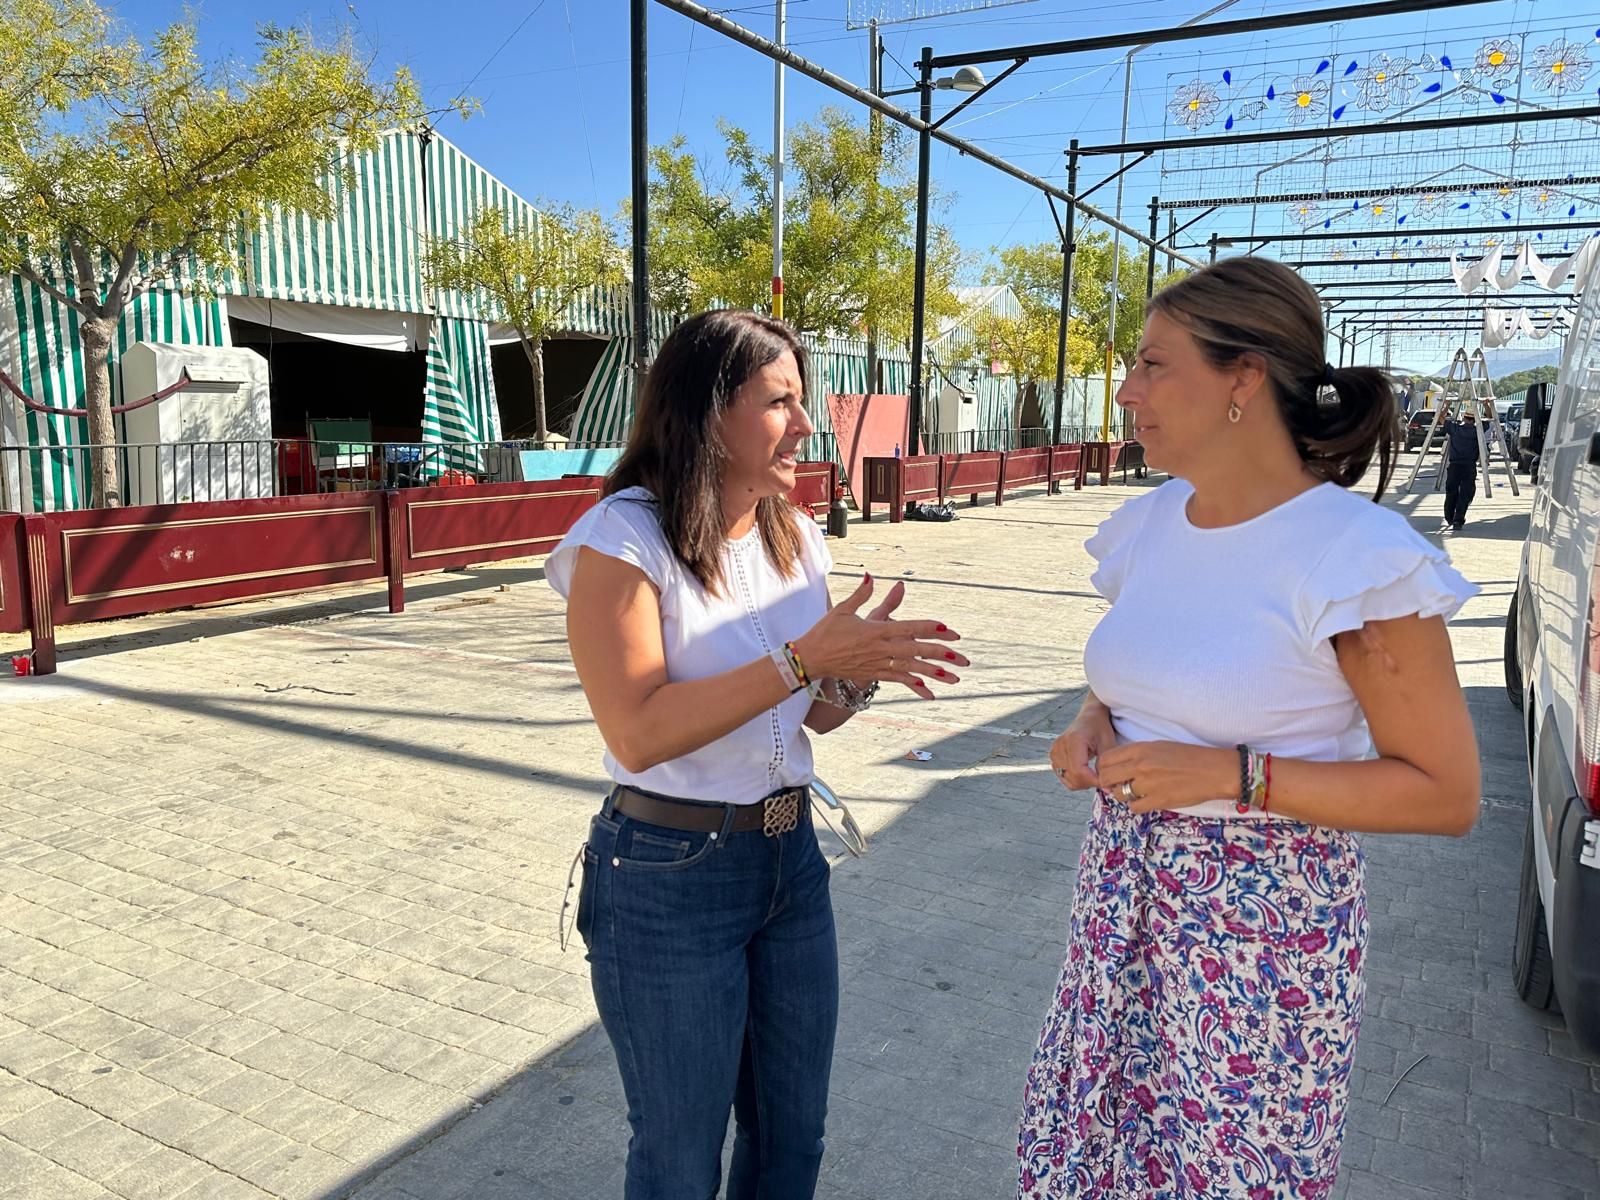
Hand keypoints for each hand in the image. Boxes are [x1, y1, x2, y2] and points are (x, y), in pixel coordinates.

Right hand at [793, 574, 966, 699]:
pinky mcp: (873, 674)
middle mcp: (880, 649)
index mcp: (875, 630)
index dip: (929, 628)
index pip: (908, 628)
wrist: (810, 659)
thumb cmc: (825, 632)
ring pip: (911, 669)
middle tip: (962, 657)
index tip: (948, 629)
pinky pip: (898, 680)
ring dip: (935, 673)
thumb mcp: (843, 609)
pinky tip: (929, 692)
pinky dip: (914, 685)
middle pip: (916, 650)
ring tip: (955, 678)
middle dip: (941, 653)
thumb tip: (871, 576)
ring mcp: (878, 664)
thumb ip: (861, 594)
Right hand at [1050, 705, 1114, 789]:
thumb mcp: (1108, 743)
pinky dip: (1076, 780)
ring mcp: (1054, 752)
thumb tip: (1107, 787)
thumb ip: (1106, 765)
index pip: (1079, 770)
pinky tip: (1086, 772)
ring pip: (1068, 780)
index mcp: (1074, 740)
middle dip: (1090, 783)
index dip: (1093, 781)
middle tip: (1104, 779)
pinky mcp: (1053, 757)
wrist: (1089, 716)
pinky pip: (1064, 777)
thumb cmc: (1100, 727)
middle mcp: (1060, 746)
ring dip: (1083, 783)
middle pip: (1073, 777)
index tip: (1107, 785)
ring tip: (1095, 774)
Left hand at [1092, 741, 1237, 813]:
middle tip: (1117, 785)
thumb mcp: (1159, 746)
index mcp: (1140, 749)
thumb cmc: (1188, 756)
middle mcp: (1140, 765)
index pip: (1105, 759)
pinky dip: (1137, 806)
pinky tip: (1145, 801)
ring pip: (1118, 794)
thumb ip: (1136, 754)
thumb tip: (1117, 766)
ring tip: (1133, 793)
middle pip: (1106, 777)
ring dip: (1122, 796)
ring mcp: (1148, 784)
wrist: (1213, 770)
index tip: (1109, 772)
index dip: (1103, 768)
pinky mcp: (1158, 800)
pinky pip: (1134, 807)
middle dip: (1108, 783)